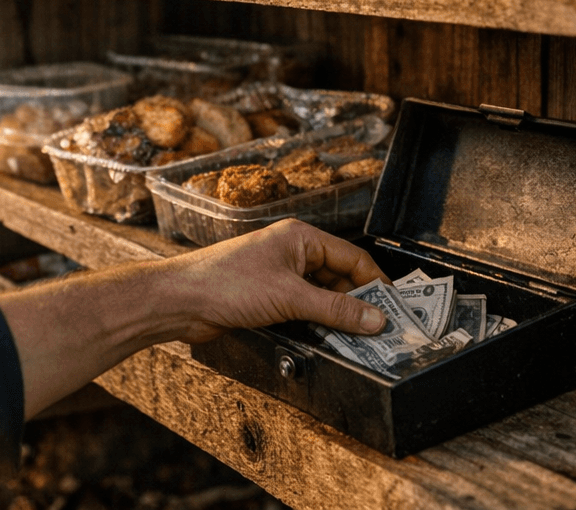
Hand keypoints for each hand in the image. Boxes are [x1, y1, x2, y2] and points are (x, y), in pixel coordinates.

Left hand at [160, 219, 389, 343]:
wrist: (181, 301)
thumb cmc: (225, 282)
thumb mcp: (290, 296)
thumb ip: (336, 309)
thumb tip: (374, 317)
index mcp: (300, 238)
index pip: (352, 257)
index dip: (376, 283)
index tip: (394, 309)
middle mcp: (291, 253)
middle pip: (340, 278)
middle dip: (358, 302)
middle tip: (380, 329)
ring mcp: (279, 276)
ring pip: (322, 296)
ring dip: (338, 315)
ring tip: (360, 338)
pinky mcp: (268, 298)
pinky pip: (304, 309)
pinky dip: (318, 323)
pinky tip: (329, 339)